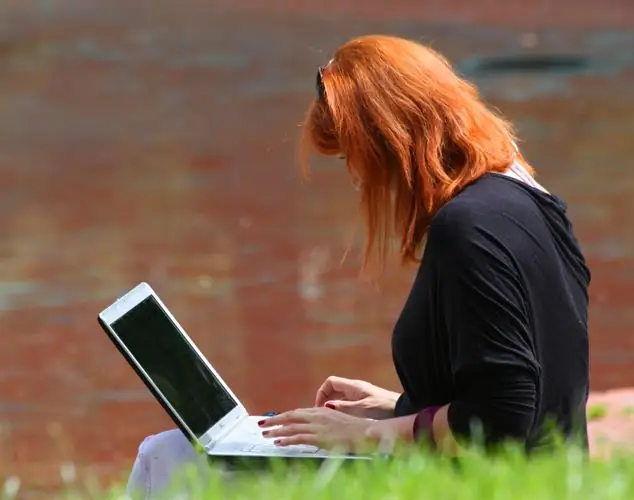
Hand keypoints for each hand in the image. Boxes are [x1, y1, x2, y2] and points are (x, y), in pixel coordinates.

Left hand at [258, 407, 377, 452]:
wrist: (365, 432)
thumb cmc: (354, 429)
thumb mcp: (336, 421)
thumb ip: (323, 422)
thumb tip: (312, 426)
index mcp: (321, 411)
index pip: (297, 412)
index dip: (283, 415)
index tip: (272, 418)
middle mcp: (317, 416)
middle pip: (290, 416)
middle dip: (274, 420)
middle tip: (261, 423)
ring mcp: (318, 426)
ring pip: (291, 427)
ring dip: (276, 430)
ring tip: (266, 434)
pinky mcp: (320, 437)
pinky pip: (299, 438)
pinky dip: (287, 440)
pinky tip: (279, 443)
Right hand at [315, 376, 398, 419]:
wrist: (403, 411)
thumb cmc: (385, 409)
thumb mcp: (362, 409)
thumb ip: (344, 408)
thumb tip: (326, 406)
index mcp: (353, 386)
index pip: (330, 382)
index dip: (322, 393)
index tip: (320, 408)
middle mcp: (355, 389)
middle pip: (334, 391)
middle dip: (326, 403)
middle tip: (323, 417)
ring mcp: (360, 397)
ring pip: (340, 400)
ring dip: (334, 409)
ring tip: (331, 423)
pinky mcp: (365, 405)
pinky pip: (348, 406)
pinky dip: (343, 413)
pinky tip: (343, 424)